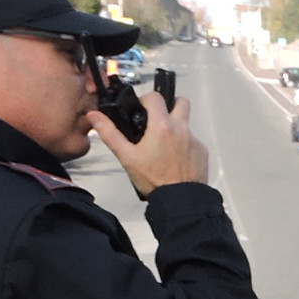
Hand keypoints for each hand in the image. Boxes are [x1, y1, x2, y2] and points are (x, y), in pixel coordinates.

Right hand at [89, 90, 208, 195]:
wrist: (180, 200)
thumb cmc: (155, 180)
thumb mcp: (127, 157)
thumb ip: (110, 133)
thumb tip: (95, 117)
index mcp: (162, 126)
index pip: (156, 97)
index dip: (146, 99)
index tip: (142, 109)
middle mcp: (182, 129)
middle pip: (181, 102)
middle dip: (170, 105)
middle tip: (158, 118)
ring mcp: (194, 140)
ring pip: (186, 124)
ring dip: (176, 128)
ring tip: (163, 145)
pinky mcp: (202, 152)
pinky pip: (193, 141)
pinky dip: (184, 145)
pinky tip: (174, 159)